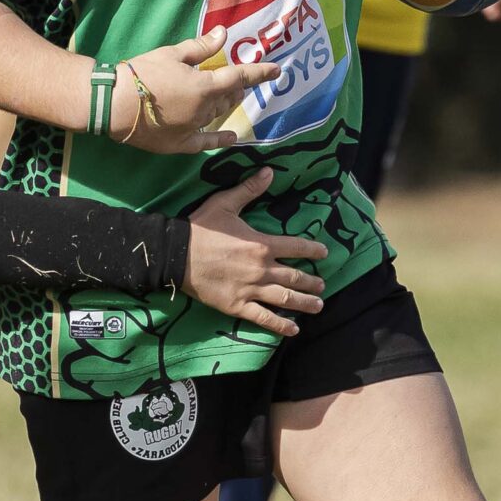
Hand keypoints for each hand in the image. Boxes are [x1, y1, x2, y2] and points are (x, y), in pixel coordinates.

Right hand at [110, 29, 278, 153]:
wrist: (113, 104)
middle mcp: (204, 110)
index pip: (240, 77)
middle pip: (229, 97)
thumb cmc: (141, 73)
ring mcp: (193, 128)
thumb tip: (223, 34)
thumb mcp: (172, 54)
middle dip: (236, 88)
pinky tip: (232, 138)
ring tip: (227, 98)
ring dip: (224, 105)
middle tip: (236, 81)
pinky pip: (206, 143)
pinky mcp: (179, 144)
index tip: (277, 70)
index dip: (260, 72)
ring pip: (217, 115)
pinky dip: (221, 140)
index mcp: (205, 86)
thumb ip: (201, 47)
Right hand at [182, 168, 326, 337]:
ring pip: (286, 299)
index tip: (324, 253)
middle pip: (295, 277)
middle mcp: (261, 269)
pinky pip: (264, 318)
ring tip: (318, 305)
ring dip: (305, 303)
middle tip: (322, 286)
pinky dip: (281, 325)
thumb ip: (249, 189)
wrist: (176, 254)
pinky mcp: (238, 305)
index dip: (313, 250)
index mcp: (261, 244)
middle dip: (312, 282)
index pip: (296, 247)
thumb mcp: (225, 204)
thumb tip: (270, 171)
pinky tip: (293, 330)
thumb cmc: (200, 228)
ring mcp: (251, 289)